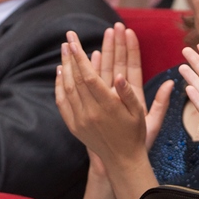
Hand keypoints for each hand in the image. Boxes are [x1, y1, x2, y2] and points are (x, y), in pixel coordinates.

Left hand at [55, 25, 172, 167]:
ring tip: (64, 50)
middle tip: (68, 38)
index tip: (75, 42)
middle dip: (71, 57)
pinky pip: (62, 102)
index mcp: (107, 107)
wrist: (122, 160)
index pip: (89, 77)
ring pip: (67, 89)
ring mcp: (79, 120)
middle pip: (75, 80)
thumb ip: (129, 93)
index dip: (80, 58)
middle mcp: (89, 113)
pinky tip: (61, 72)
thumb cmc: (135, 134)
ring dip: (65, 67)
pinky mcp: (74, 126)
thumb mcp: (139, 113)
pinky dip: (59, 85)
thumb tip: (119, 75)